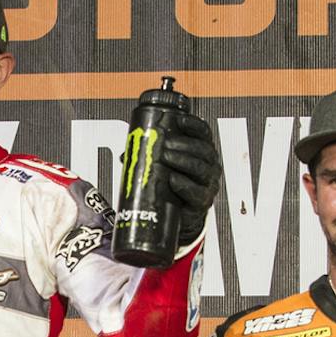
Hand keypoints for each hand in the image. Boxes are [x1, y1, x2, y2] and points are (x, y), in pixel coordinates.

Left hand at [156, 109, 221, 245]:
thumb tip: (126, 155)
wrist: (180, 215)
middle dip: (183, 144)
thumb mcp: (166, 166)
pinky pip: (196, 192)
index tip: (178, 120)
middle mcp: (209, 166)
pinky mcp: (202, 202)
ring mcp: (208, 184)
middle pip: (202, 149)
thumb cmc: (174, 187)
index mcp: (202, 152)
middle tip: (165, 143)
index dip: (193, 125)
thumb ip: (150, 156)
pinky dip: (184, 185)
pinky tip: (173, 180)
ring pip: (200, 168)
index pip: (203, 133)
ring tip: (165, 157)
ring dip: (182, 161)